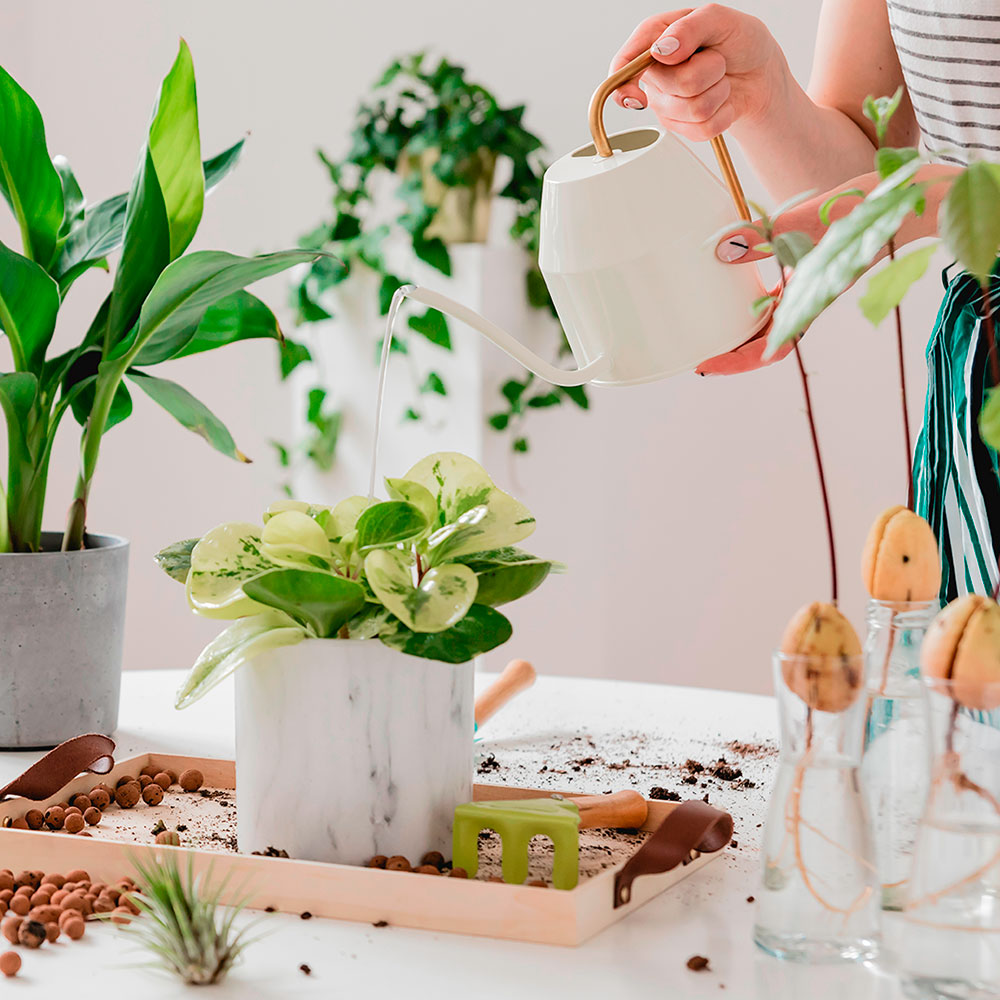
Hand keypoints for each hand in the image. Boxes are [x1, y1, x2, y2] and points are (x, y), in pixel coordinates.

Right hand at [610, 6, 785, 140]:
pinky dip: (723, 114)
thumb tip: (662, 50)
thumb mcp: (721, 18)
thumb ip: (690, 27)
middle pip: (673, 86)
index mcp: (655, 39)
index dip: (624, 85)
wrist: (759, 74)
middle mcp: (656, 73)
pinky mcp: (683, 126)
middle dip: (707, 72)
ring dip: (719, 93)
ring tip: (721, 79)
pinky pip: (701, 129)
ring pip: (691, 109)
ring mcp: (667, 103)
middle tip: (716, 60)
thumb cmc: (738, 41)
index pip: (623, 65)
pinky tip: (722, 101)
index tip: (641, 97)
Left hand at [696, 184, 866, 375]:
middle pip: (766, 344)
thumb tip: (720, 250)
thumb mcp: (808, 220)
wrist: (899, 197)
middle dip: (732, 356)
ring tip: (708, 338)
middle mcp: (807, 302)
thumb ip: (763, 236)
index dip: (737, 363)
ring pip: (770, 324)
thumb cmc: (862, 210)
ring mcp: (807, 289)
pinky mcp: (806, 272)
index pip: (770, 348)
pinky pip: (775, 299)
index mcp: (810, 301)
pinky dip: (752, 307)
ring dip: (741, 336)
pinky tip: (731, 299)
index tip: (705, 368)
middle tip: (697, 359)